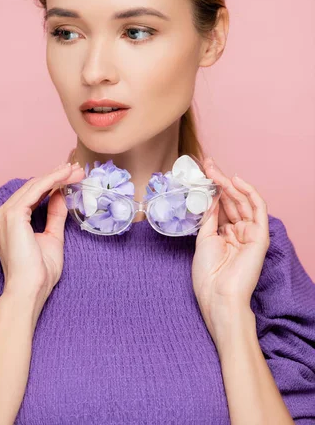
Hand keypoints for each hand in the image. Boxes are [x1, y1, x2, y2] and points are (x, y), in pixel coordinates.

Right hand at [0, 162, 84, 318]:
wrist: (30, 290)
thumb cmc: (39, 272)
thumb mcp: (52, 237)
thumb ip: (54, 215)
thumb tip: (60, 195)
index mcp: (7, 221)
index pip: (31, 195)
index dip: (52, 183)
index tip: (72, 176)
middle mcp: (0, 215)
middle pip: (32, 187)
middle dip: (57, 176)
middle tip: (77, 169)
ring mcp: (4, 214)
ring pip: (34, 186)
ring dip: (57, 176)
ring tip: (76, 170)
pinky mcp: (12, 215)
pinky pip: (35, 191)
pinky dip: (52, 181)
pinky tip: (66, 176)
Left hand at [191, 157, 269, 342]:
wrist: (218, 296)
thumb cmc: (208, 275)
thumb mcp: (203, 239)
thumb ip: (209, 217)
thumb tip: (210, 196)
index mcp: (225, 234)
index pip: (221, 205)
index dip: (213, 188)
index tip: (202, 172)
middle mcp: (239, 232)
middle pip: (231, 200)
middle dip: (219, 181)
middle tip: (208, 164)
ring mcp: (250, 233)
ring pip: (242, 202)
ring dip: (229, 184)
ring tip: (216, 170)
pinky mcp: (260, 236)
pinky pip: (258, 209)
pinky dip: (249, 193)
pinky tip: (236, 181)